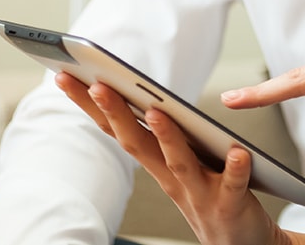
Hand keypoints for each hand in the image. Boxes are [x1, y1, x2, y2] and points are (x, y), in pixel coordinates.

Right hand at [56, 73, 290, 244]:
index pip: (118, 131)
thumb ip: (165, 137)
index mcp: (158, 165)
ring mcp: (200, 193)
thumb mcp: (179, 167)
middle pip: (138, 143)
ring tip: (159, 112)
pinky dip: (236, 168)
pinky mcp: (231, 204)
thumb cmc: (210, 198)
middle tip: (97, 84)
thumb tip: (147, 95)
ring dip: (167, 138)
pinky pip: (234, 184)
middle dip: (117, 113)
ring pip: (180, 163)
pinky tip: (239, 152)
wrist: (238, 243)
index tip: (65, 76)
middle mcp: (173, 179)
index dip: (90, 106)